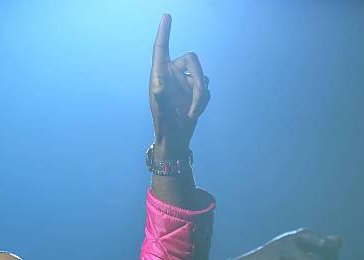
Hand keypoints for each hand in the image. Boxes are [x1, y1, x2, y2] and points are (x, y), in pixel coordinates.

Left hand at [150, 13, 209, 157]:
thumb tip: (158, 86)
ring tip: (192, 113)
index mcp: (160, 75)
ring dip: (200, 95)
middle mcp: (172, 74)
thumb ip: (161, 98)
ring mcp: (184, 82)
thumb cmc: (165, 127)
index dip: (164, 33)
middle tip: (199, 93)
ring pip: (201, 76)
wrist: (176, 139)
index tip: (167, 16)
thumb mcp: (162, 114)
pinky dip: (203, 101)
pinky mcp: (194, 91)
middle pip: (191, 59)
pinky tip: (194, 113)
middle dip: (198, 76)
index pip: (161, 49)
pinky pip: (206, 88)